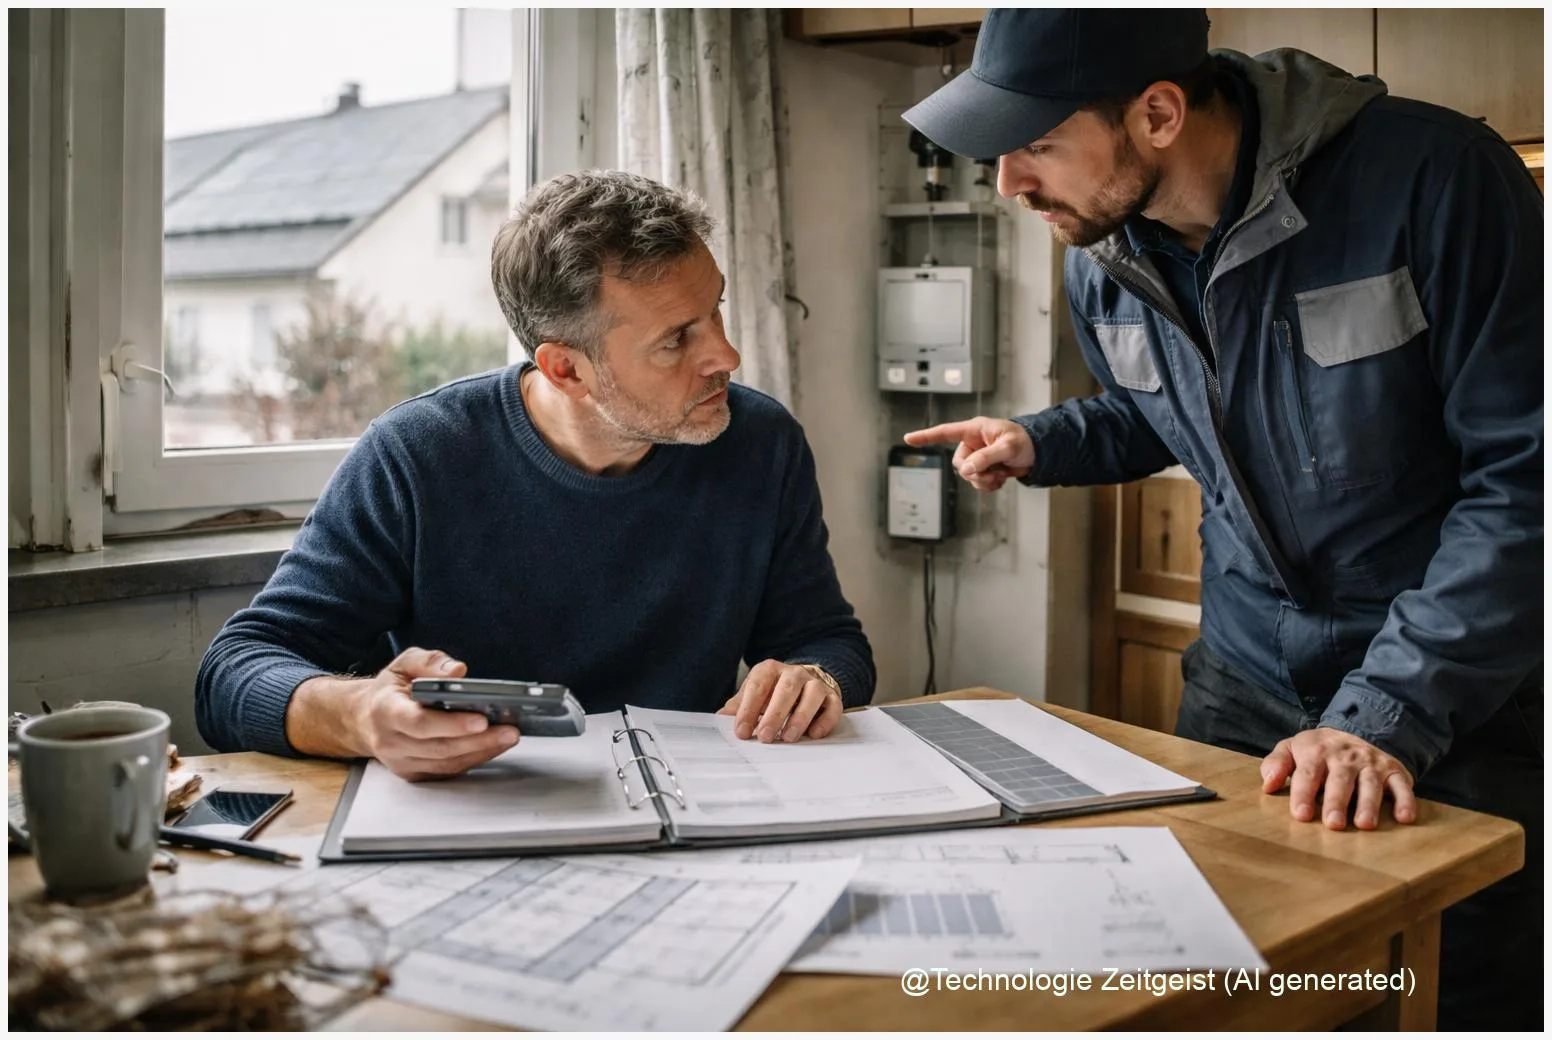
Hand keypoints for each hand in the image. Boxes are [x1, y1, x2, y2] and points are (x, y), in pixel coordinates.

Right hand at [358, 647, 519, 781]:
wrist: (365, 718)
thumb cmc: (390, 689)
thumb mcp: (403, 664)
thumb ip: (429, 662)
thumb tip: (457, 671)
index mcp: (385, 711)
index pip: (419, 723)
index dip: (451, 724)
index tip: (480, 719)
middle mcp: (390, 741)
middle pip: (439, 747)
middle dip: (478, 740)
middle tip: (509, 730)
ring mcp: (401, 762)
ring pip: (446, 763)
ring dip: (481, 752)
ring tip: (508, 737)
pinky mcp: (413, 773)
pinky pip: (447, 770)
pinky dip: (474, 759)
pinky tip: (493, 746)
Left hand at [718, 660, 843, 742]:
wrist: (806, 682)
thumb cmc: (774, 693)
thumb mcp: (754, 695)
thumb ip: (738, 706)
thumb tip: (720, 718)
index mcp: (770, 670)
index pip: (758, 686)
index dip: (748, 708)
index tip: (741, 731)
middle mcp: (794, 673)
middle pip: (786, 688)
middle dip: (775, 714)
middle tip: (765, 737)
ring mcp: (815, 683)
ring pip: (812, 694)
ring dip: (800, 717)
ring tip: (788, 737)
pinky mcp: (833, 697)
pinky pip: (832, 706)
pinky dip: (825, 720)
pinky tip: (814, 734)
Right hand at [903, 418, 1034, 492]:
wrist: (1039, 453)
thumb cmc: (1026, 441)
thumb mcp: (1008, 447)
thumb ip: (987, 457)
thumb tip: (967, 470)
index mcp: (975, 430)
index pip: (946, 432)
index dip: (927, 436)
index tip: (909, 439)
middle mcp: (973, 443)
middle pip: (959, 463)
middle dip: (976, 472)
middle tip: (995, 472)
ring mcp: (978, 457)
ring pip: (968, 476)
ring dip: (984, 480)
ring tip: (1002, 474)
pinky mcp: (985, 469)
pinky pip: (978, 483)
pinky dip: (989, 485)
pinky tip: (1001, 479)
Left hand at [1260, 728, 1416, 829]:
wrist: (1351, 732)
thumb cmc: (1315, 751)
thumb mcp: (1291, 749)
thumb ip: (1277, 764)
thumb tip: (1268, 784)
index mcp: (1316, 752)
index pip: (1308, 774)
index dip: (1304, 794)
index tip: (1301, 815)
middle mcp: (1346, 757)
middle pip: (1340, 780)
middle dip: (1336, 802)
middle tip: (1333, 824)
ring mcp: (1371, 763)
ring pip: (1370, 784)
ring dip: (1369, 804)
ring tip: (1364, 824)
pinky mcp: (1394, 771)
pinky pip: (1402, 785)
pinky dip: (1406, 801)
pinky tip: (1405, 818)